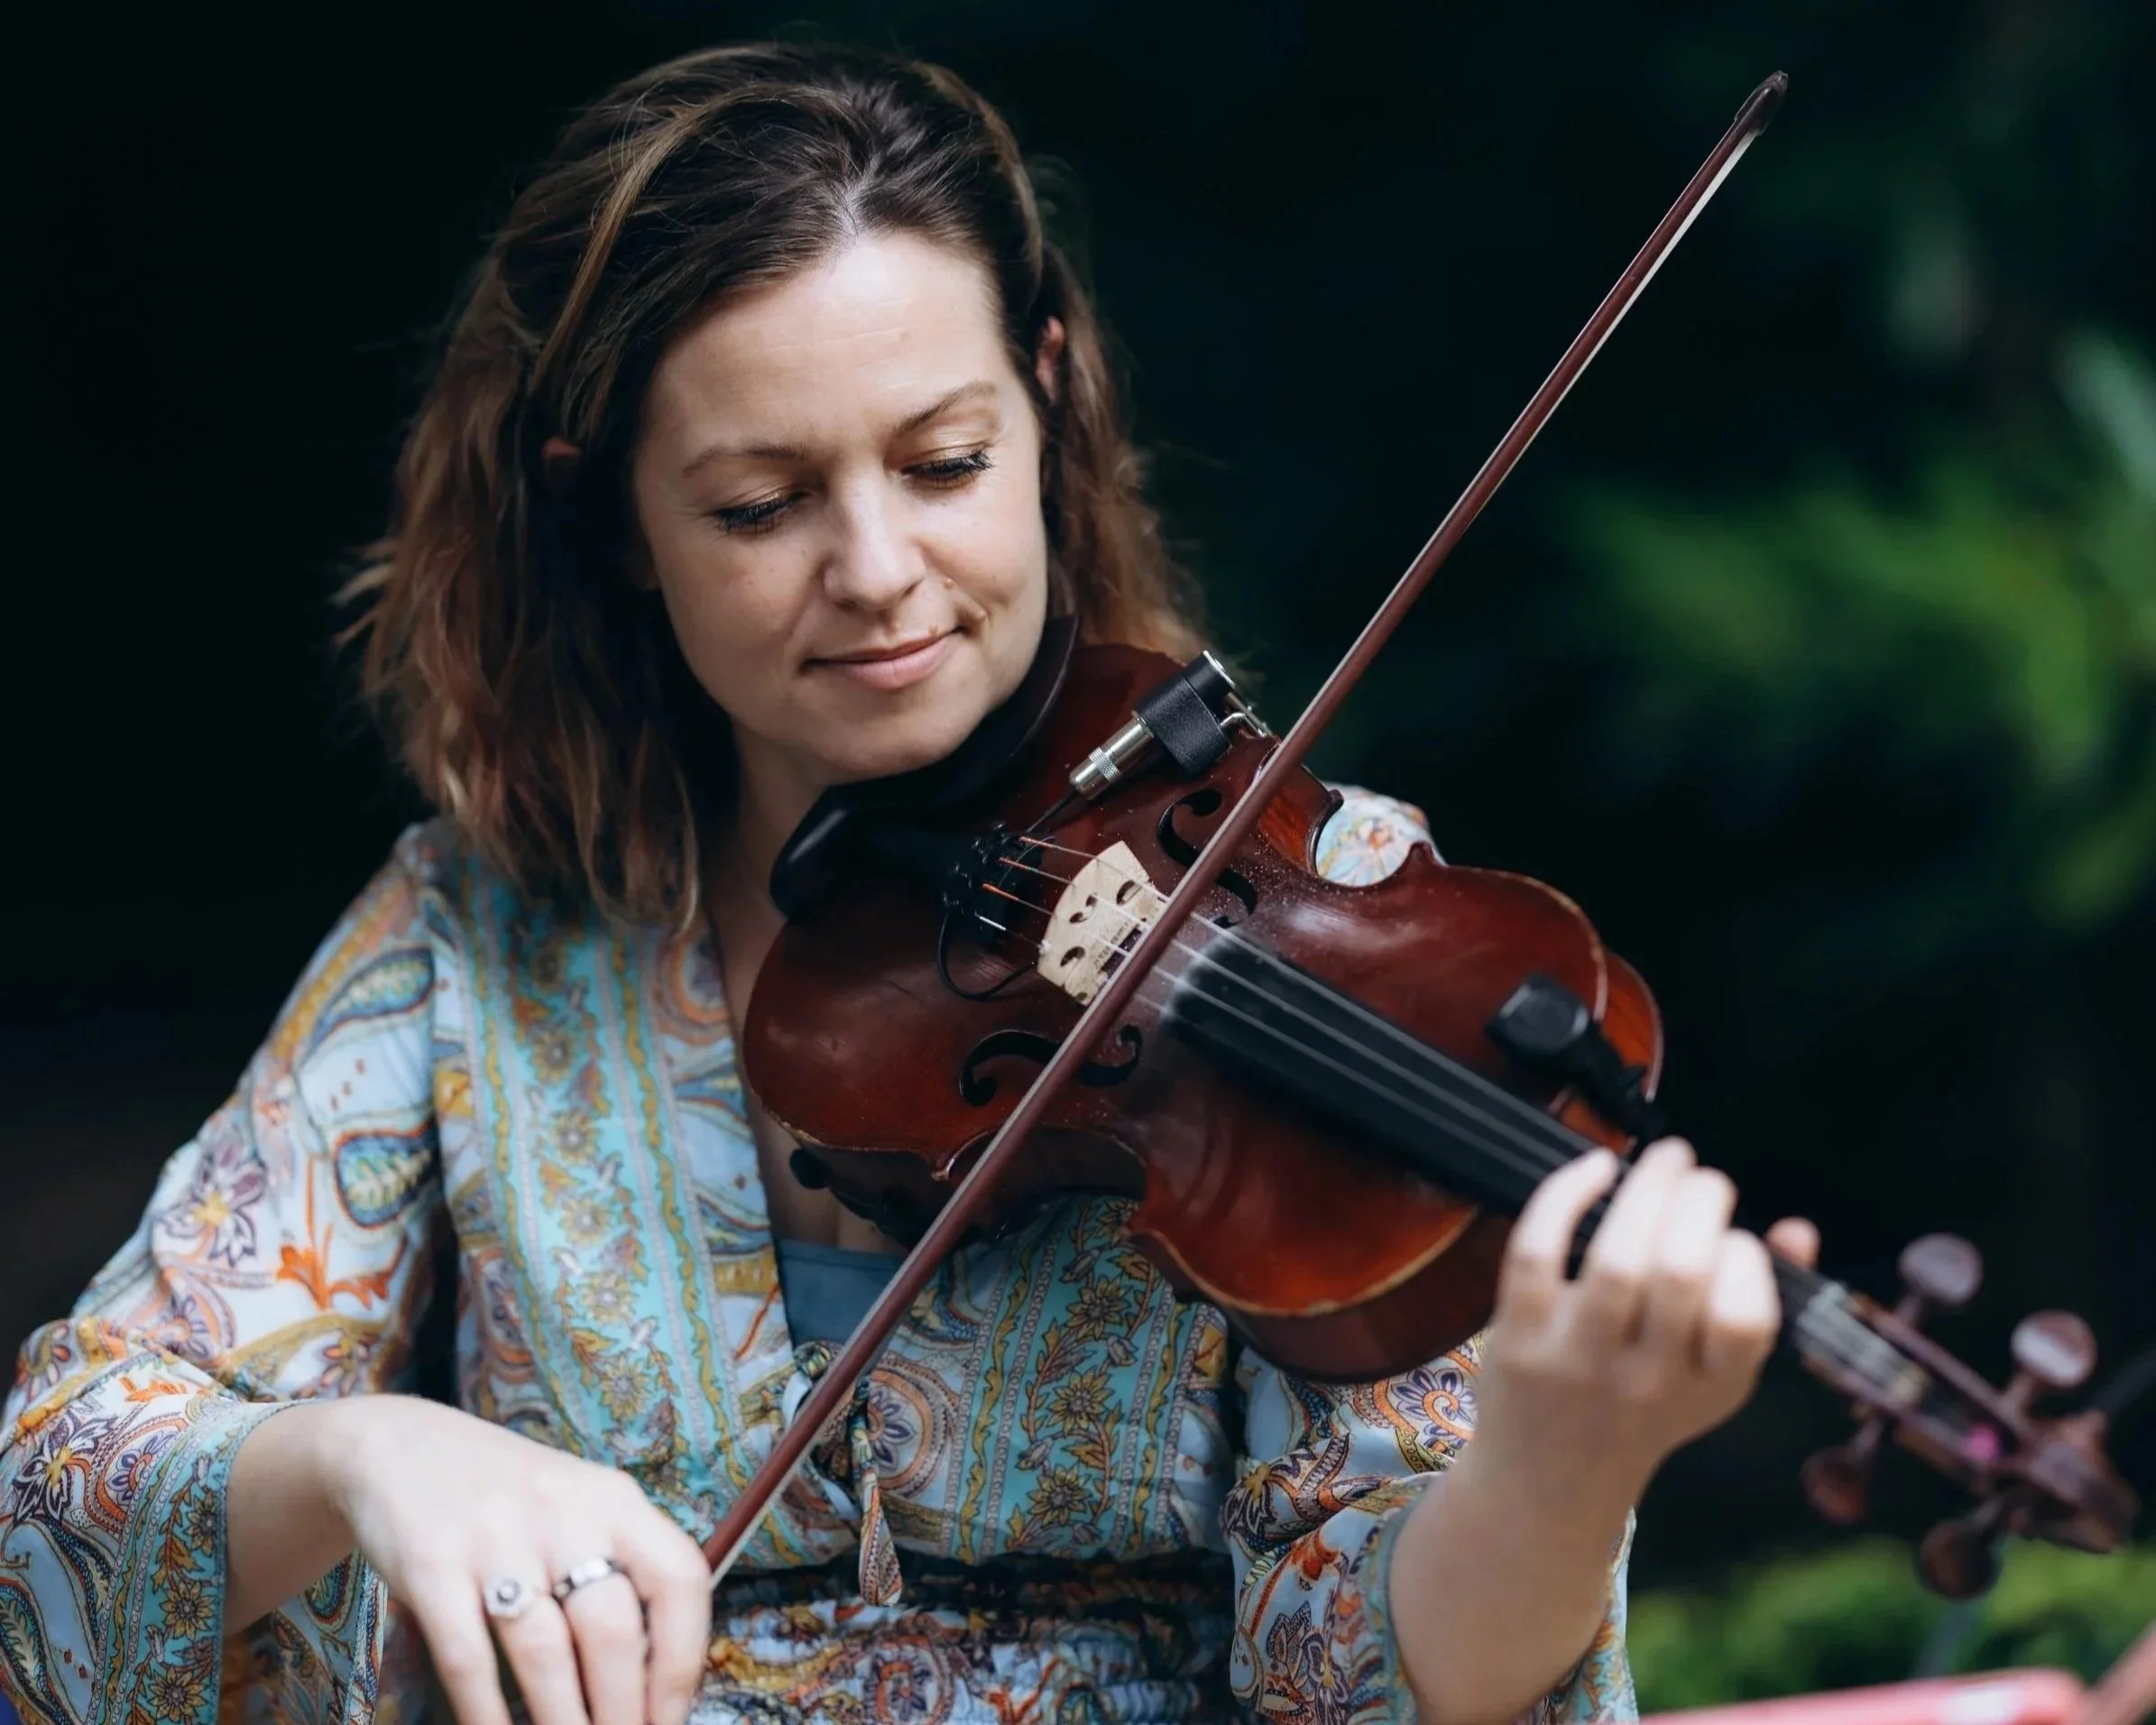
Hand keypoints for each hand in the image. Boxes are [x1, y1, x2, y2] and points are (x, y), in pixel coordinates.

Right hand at [310, 1395, 711, 1724]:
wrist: (401, 1446)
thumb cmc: (511, 1498)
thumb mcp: (580, 1509)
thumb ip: (618, 1571)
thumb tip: (651, 1678)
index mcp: (616, 1501)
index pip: (679, 1579)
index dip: (682, 1659)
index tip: (671, 1717)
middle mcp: (565, 1514)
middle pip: (611, 1628)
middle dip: (622, 1710)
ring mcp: (497, 1538)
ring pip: (544, 1651)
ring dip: (563, 1722)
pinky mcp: (432, 1564)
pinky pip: (467, 1657)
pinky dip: (486, 1712)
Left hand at [1475, 1139, 1819, 1515]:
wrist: (1550, 1484)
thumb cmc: (1644, 1412)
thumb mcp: (1714, 1379)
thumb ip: (1761, 1305)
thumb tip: (1796, 1230)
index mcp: (1708, 1388)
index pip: (1743, 1319)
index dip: (1746, 1262)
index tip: (1734, 1240)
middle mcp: (1646, 1378)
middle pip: (1679, 1271)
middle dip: (1699, 1201)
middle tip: (1702, 1178)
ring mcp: (1577, 1359)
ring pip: (1615, 1259)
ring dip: (1644, 1190)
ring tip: (1666, 1160)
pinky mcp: (1518, 1339)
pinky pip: (1536, 1253)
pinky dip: (1566, 1197)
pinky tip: (1596, 1167)